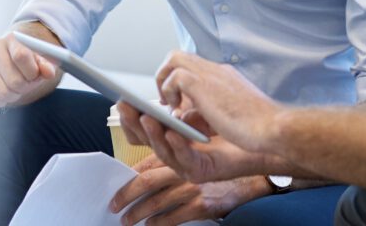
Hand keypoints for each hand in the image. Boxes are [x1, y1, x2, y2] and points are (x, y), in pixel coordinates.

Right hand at [0, 25, 57, 107]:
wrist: (9, 62)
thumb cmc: (28, 62)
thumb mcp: (42, 61)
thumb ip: (47, 66)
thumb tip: (48, 72)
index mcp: (12, 38)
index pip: (21, 56)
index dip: (32, 73)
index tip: (35, 76)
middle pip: (13, 80)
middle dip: (24, 88)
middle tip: (26, 85)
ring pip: (1, 92)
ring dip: (13, 96)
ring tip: (14, 89)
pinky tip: (1, 93)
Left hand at [109, 153, 268, 225]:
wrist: (252, 176)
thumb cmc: (226, 161)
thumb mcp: (201, 147)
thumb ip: (177, 152)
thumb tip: (150, 164)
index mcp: (180, 152)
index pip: (148, 162)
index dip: (130, 174)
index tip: (117, 184)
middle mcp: (184, 168)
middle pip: (146, 181)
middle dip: (126, 194)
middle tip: (114, 206)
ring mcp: (192, 187)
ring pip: (156, 202)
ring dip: (138, 212)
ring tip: (127, 220)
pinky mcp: (202, 204)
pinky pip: (174, 217)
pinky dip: (159, 223)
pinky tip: (151, 225)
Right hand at [119, 103, 271, 183]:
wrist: (270, 136)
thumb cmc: (243, 118)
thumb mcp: (208, 100)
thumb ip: (186, 99)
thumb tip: (171, 93)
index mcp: (178, 133)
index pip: (147, 127)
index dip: (134, 115)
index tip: (124, 100)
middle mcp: (180, 149)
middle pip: (147, 139)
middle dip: (133, 123)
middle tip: (125, 107)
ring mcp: (190, 162)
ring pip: (162, 150)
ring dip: (152, 132)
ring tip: (147, 117)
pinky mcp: (202, 171)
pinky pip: (185, 159)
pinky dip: (177, 145)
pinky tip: (175, 132)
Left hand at [154, 51, 282, 152]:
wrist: (271, 127)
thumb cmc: (256, 127)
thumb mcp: (228, 114)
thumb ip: (207, 110)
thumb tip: (183, 114)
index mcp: (224, 75)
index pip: (194, 65)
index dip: (180, 80)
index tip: (179, 101)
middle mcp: (216, 70)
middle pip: (179, 56)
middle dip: (166, 75)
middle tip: (167, 100)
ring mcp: (210, 74)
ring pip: (173, 58)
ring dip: (165, 81)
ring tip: (169, 104)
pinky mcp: (203, 85)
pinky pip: (174, 76)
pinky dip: (170, 92)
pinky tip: (178, 110)